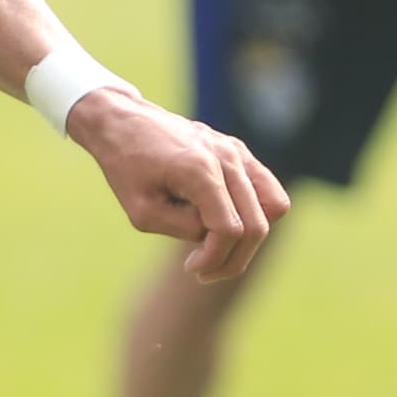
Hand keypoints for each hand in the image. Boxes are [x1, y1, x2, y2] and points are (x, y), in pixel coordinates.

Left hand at [67, 87, 288, 282]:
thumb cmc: (126, 168)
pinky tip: (223, 226)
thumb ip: (184, 229)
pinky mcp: (240, 152)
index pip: (230, 229)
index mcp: (199, 170)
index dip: (214, 258)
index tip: (191, 268)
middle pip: (257, 224)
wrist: (123, 123)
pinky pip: (268, 190)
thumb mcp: (143, 212)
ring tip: (218, 251)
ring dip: (250, 240)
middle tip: (204, 272)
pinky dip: (256, 215)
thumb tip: (217, 237)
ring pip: (273, 207)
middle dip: (233, 259)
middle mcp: (226, 157)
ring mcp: (237, 151)